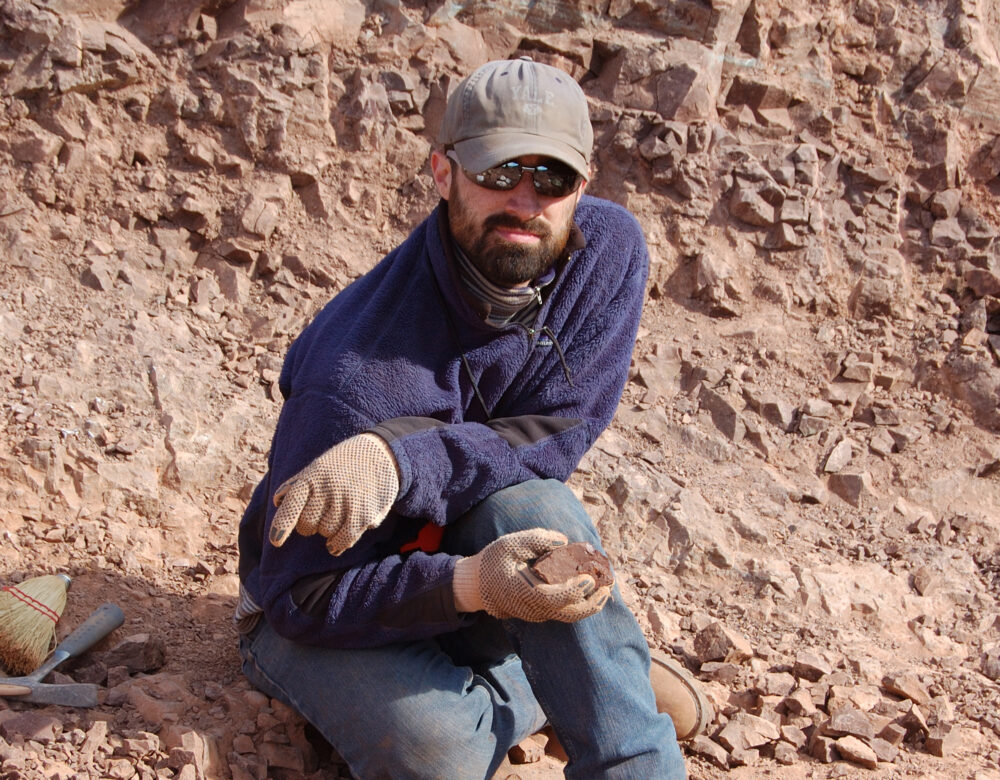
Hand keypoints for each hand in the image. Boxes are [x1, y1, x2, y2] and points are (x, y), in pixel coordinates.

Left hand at [268, 433, 399, 554]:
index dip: (282, 524)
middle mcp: (328, 489)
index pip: (292, 504)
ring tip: (335, 518)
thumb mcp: (318, 467)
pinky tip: (334, 545)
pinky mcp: (364, 514)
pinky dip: (338, 544)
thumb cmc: (343, 463)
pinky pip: (345, 539)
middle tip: (318, 517)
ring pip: (326, 532)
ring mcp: (347, 502)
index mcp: (312, 477)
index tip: (276, 541)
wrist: (381, 454)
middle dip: (309, 525)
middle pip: (307, 524)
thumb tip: (278, 501)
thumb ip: (297, 484)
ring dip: (327, 531)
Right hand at [452, 529, 611, 622]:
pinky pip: (565, 611)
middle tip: (608, 587)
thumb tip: (563, 540)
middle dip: (590, 603)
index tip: (589, 580)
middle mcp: (531, 608)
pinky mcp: (541, 612)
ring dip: (590, 605)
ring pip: (568, 615)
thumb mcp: (509, 544)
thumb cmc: (494, 561)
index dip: (572, 592)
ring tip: (607, 589)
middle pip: (566, 613)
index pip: (551, 598)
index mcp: (521, 592)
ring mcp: (537, 613)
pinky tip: (594, 590)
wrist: (478, 585)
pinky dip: (581, 603)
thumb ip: (535, 540)